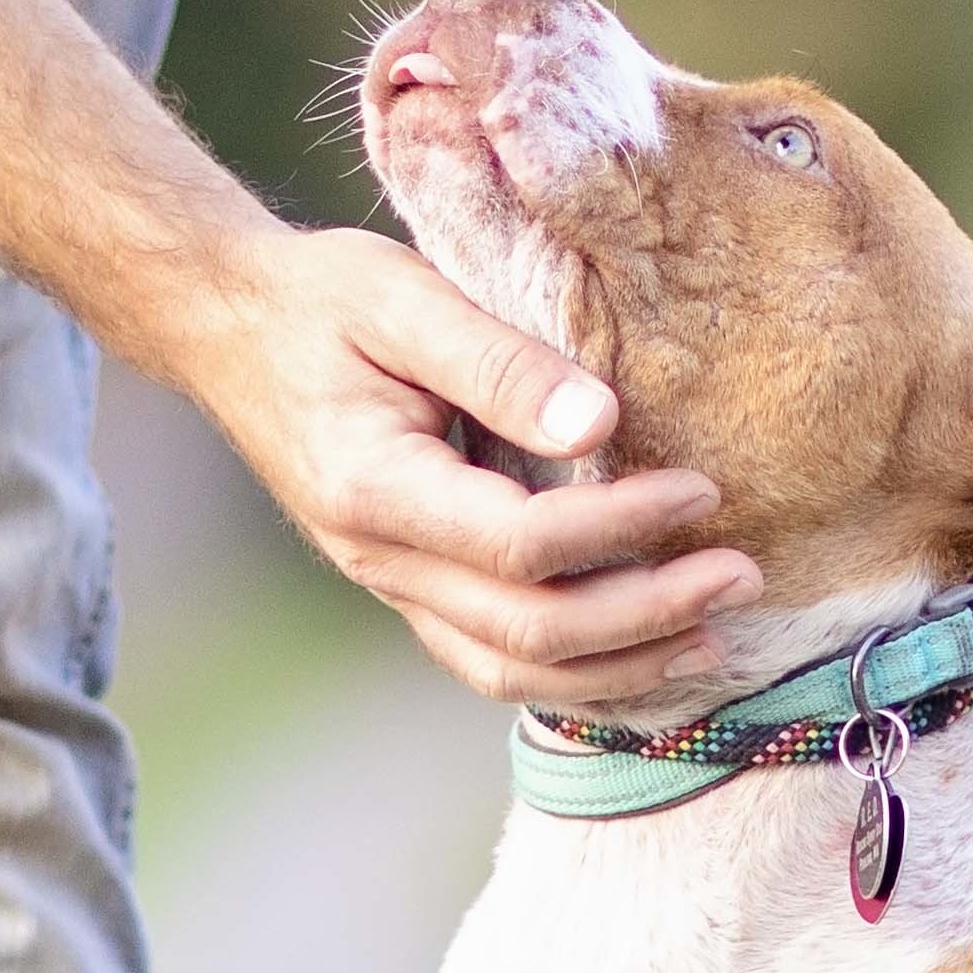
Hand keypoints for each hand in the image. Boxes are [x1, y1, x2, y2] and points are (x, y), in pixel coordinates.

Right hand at [186, 226, 749, 705]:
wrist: (231, 328)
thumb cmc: (320, 301)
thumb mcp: (401, 297)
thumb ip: (500, 362)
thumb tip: (602, 424)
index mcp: (373, 487)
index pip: (519, 544)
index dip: (620, 528)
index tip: (701, 489)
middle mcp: (378, 558)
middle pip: (528, 631)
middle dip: (646, 615)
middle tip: (741, 577)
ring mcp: (390, 584)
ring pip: (512, 670)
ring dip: (622, 667)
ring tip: (715, 638)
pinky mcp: (410, 587)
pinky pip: (495, 659)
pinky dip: (577, 675)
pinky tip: (648, 653)